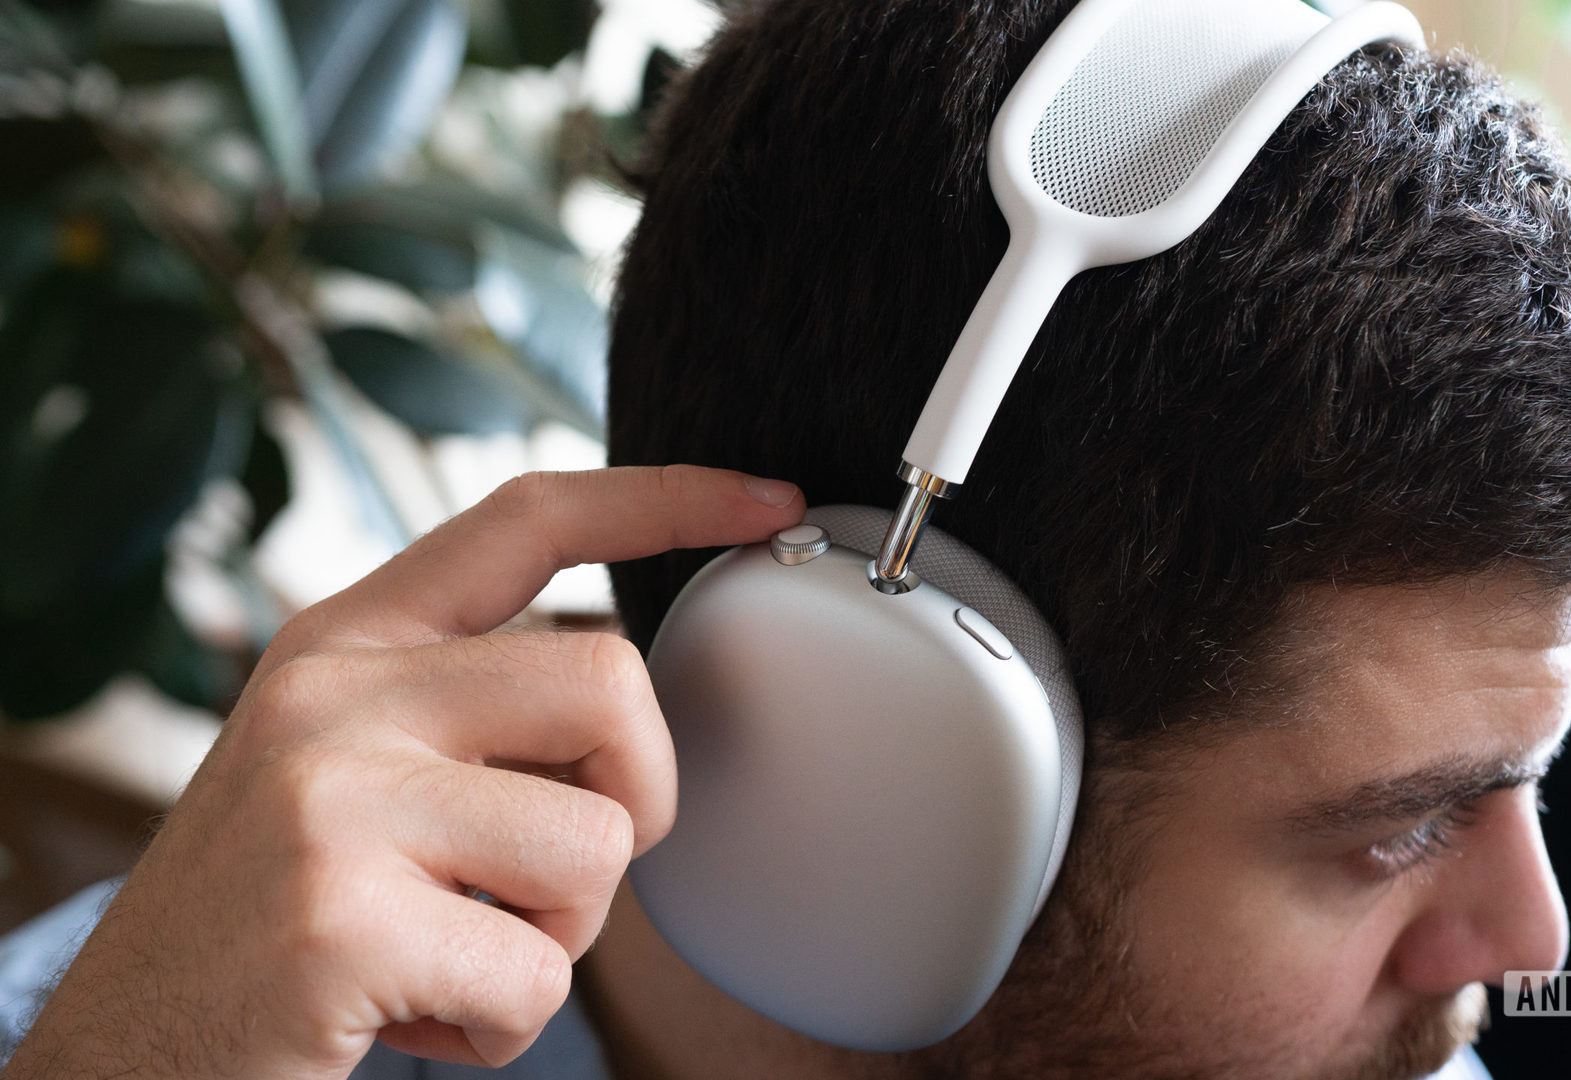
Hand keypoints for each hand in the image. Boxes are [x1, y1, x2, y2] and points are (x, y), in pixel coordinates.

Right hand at [3, 466, 804, 1078]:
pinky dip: (506, 1027)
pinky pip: (540, 977)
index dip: (664, 497)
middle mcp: (333, 697)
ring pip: (595, 847)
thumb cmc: (266, 920)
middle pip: (612, 683)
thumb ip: (462, 712)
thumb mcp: (343, 769)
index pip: (528, 522)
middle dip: (636, 800)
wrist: (120, 1062)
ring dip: (560, 935)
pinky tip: (419, 1017)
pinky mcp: (338, 920)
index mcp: (344, 645)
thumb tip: (631, 706)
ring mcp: (332, 801)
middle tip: (556, 877)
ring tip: (458, 955)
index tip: (766, 502)